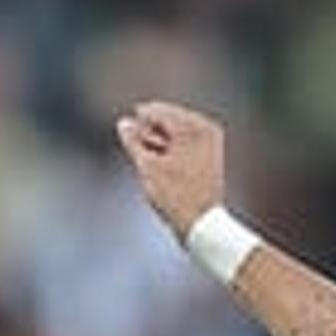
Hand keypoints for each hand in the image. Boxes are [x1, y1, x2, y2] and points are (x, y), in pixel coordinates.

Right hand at [113, 98, 229, 236]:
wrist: (203, 224)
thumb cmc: (176, 197)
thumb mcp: (148, 167)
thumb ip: (132, 141)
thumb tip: (123, 123)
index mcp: (193, 127)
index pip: (159, 111)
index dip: (139, 119)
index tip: (126, 127)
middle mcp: (206, 129)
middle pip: (169, 120)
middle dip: (150, 131)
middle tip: (136, 146)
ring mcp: (212, 141)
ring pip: (177, 131)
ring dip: (159, 140)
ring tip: (148, 158)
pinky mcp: (211, 154)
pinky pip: (186, 142)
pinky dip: (171, 148)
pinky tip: (160, 161)